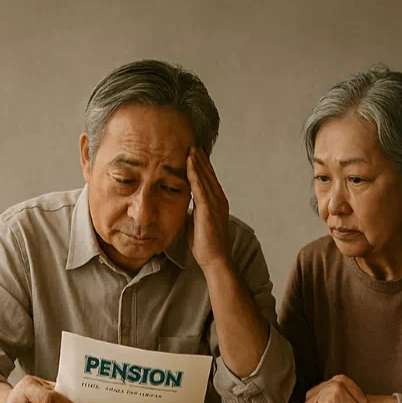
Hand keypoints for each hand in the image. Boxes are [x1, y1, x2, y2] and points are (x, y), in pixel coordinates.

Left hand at [186, 147, 231, 270]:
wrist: (214, 259)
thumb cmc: (205, 244)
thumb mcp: (195, 222)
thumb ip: (192, 210)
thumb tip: (182, 203)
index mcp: (217, 202)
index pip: (209, 179)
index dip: (202, 165)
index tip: (195, 153)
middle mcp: (219, 200)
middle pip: (209, 174)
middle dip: (201, 158)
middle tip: (193, 143)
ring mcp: (215, 203)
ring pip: (205, 177)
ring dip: (198, 161)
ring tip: (191, 147)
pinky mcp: (208, 209)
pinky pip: (200, 186)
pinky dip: (195, 173)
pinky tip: (190, 162)